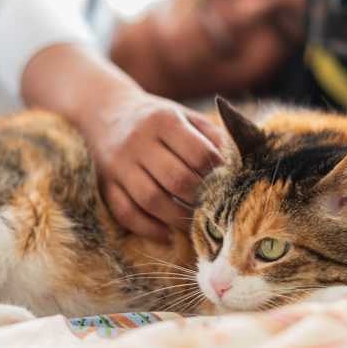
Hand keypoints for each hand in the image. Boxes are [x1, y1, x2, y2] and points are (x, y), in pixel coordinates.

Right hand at [79, 89, 225, 241]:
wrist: (106, 112)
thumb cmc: (158, 119)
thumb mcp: (185, 116)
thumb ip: (212, 136)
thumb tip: (241, 163)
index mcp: (163, 120)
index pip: (198, 154)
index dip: (217, 173)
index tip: (227, 184)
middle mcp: (138, 141)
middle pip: (176, 179)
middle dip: (200, 199)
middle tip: (213, 209)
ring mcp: (118, 164)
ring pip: (151, 200)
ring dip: (176, 218)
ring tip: (193, 225)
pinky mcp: (105, 184)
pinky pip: (125, 213)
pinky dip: (148, 229)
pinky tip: (166, 234)